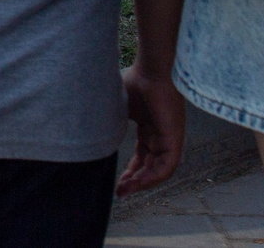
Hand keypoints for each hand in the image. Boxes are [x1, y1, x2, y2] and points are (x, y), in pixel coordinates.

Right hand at [115, 65, 187, 195]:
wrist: (151, 70)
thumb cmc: (133, 81)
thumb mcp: (116, 106)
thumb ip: (108, 121)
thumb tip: (88, 132)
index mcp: (148, 127)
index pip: (141, 156)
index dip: (130, 171)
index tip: (117, 183)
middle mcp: (160, 135)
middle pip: (149, 166)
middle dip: (134, 181)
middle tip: (120, 192)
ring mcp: (169, 138)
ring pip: (159, 169)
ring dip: (143, 182)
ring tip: (126, 190)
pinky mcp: (175, 139)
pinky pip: (167, 165)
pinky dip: (154, 176)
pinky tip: (140, 183)